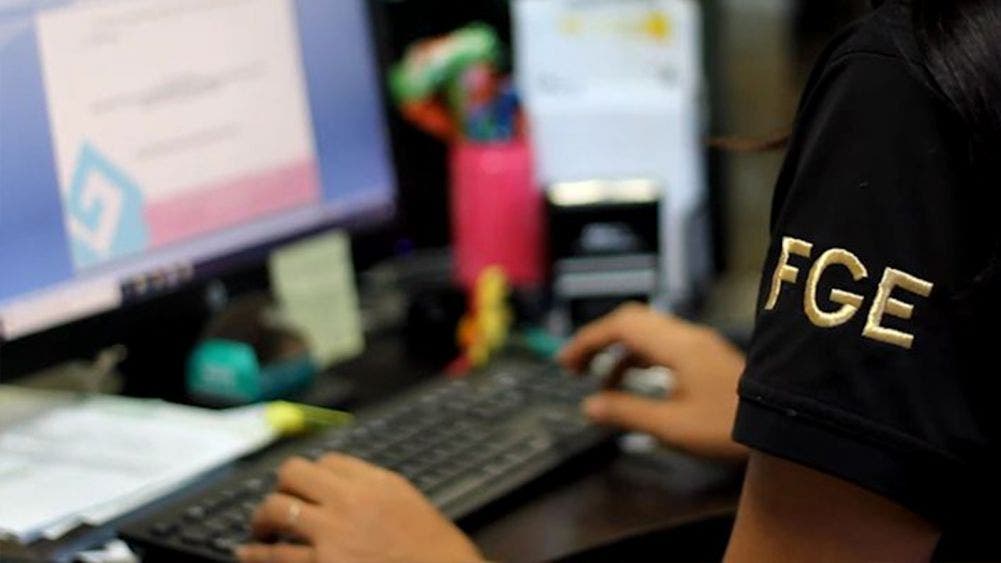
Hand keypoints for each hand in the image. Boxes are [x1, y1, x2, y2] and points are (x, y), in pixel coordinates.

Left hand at [236, 453, 482, 562]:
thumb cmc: (430, 546)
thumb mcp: (404, 500)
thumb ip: (371, 486)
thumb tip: (337, 480)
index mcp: (373, 482)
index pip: (327, 460)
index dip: (313, 474)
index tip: (306, 486)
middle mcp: (349, 501)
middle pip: (294, 473)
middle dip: (281, 485)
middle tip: (277, 501)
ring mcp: (332, 535)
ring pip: (277, 509)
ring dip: (262, 518)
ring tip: (259, 528)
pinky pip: (277, 555)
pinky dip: (256, 554)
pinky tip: (248, 553)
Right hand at [559, 304, 747, 461]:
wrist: (787, 422)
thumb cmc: (734, 426)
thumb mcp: (672, 426)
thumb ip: (628, 413)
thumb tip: (591, 406)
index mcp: (676, 347)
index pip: (620, 326)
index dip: (587, 341)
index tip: (566, 363)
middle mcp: (687, 336)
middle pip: (631, 321)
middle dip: (599, 340)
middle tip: (577, 367)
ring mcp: (699, 343)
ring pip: (646, 332)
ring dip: (619, 352)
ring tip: (604, 385)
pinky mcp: (706, 355)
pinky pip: (662, 344)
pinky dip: (639, 358)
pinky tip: (636, 384)